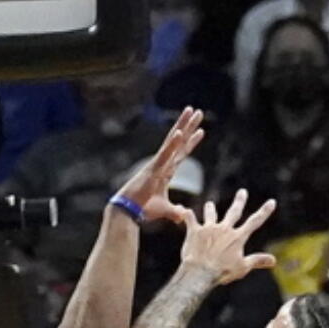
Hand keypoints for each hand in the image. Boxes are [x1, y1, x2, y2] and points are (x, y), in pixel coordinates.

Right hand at [118, 106, 204, 226]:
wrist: (129, 211)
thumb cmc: (143, 208)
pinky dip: (172, 144)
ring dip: (182, 125)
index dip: (191, 142)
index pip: (181, 154)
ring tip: (190, 111)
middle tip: (198, 112)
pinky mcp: (153, 169)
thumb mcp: (164, 210)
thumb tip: (183, 216)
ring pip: (173, 141)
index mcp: (166, 171)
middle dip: (189, 126)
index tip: (200, 131)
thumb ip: (175, 212)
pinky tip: (180, 132)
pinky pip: (165, 154)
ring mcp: (158, 164)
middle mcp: (163, 163)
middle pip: (179, 141)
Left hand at [178, 190, 276, 285]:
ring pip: (211, 214)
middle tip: (242, 192)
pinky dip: (186, 215)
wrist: (200, 273)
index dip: (264, 212)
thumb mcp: (242, 268)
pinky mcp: (194, 231)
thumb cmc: (222, 272)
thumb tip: (273, 261)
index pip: (254, 222)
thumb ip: (257, 261)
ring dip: (210, 209)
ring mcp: (209, 228)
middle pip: (234, 212)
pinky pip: (189, 219)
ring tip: (210, 204)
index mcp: (237, 237)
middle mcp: (224, 229)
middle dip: (239, 201)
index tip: (271, 202)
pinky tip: (182, 210)